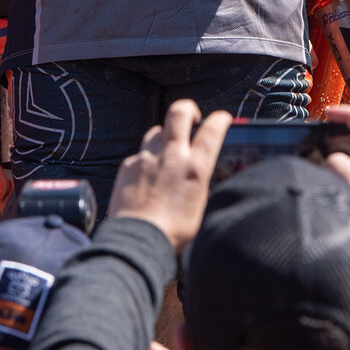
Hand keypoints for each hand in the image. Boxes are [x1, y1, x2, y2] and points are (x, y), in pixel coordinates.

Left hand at [107, 99, 231, 251]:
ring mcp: (147, 158)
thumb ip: (199, 182)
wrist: (138, 240)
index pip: (212, 129)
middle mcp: (171, 155)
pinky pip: (140, 154)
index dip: (220, 119)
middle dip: (188, 109)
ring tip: (168, 150)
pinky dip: (146, 161)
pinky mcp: (128, 165)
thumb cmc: (173, 232)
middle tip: (192, 117)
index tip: (222, 118)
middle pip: (179, 112)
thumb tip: (200, 172)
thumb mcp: (199, 205)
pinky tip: (147, 177)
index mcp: (195, 167)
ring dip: (165, 136)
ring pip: (157, 131)